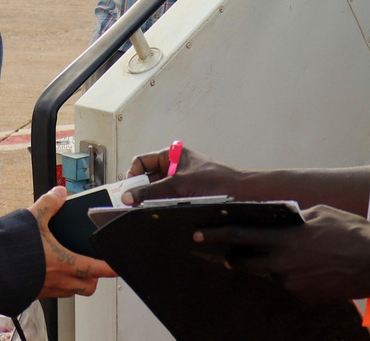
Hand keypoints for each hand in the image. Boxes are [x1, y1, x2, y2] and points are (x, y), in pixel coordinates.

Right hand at [31, 185, 116, 297]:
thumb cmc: (12, 250)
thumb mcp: (33, 219)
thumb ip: (50, 204)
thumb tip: (60, 192)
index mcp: (66, 264)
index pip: (98, 268)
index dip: (111, 267)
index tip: (119, 266)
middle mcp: (60, 281)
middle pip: (88, 286)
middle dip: (93, 277)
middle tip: (92, 265)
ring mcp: (47, 290)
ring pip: (71, 291)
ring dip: (75, 281)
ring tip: (69, 266)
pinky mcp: (34, 294)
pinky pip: (54, 292)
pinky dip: (57, 283)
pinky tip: (46, 269)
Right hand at [123, 146, 241, 204]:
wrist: (242, 195)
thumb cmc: (215, 182)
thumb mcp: (178, 185)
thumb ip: (151, 191)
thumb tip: (128, 197)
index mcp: (172, 155)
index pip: (142, 161)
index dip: (133, 174)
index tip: (128, 191)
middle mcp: (175, 167)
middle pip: (148, 179)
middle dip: (142, 191)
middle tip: (133, 204)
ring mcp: (181, 183)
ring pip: (158, 192)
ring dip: (153, 201)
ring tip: (149, 210)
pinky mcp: (188, 197)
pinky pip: (168, 201)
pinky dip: (163, 207)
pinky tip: (162, 215)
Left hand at [197, 204, 369, 303]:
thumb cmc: (349, 230)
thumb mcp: (317, 213)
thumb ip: (291, 218)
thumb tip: (275, 219)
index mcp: (284, 238)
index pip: (240, 235)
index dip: (216, 234)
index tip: (197, 233)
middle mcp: (284, 263)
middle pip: (246, 261)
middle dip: (235, 257)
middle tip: (227, 253)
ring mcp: (294, 283)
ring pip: (271, 272)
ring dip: (272, 264)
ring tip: (293, 254)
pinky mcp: (305, 296)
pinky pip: (290, 284)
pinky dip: (292, 275)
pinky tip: (311, 266)